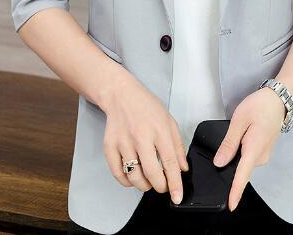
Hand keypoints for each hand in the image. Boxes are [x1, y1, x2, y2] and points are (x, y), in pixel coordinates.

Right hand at [100, 69, 188, 203]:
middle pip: (152, 173)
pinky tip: (133, 177)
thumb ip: (177, 146)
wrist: (121, 95)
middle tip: (162, 186)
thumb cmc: (147, 107)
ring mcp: (124, 142)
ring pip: (134, 177)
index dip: (175, 183)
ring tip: (148, 181)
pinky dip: (126, 182)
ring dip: (144, 186)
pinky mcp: (110, 146)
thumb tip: (182, 169)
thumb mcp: (169, 121)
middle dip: (160, 186)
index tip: (177, 197)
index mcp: (159, 130)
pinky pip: (117, 173)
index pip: (170, 163)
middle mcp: (141, 137)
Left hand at [213, 87, 285, 210]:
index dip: (235, 192)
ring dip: (236, 155)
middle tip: (228, 139)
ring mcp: (264, 153)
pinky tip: (241, 136)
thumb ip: (229, 143)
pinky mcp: (264, 149)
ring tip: (237, 132)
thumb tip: (220, 162)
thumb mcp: (239, 120)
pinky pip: (249, 156)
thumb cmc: (260, 106)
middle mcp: (261, 156)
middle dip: (230, 162)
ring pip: (244, 161)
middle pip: (241, 168)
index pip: (242, 176)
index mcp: (254, 150)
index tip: (230, 206)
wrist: (278, 99)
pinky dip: (242, 151)